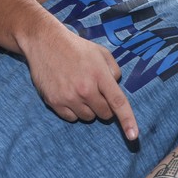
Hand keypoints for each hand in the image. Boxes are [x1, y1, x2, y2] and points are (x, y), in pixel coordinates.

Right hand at [24, 27, 138, 139]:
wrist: (45, 42)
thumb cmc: (76, 47)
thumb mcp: (101, 53)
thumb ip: (114, 71)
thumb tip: (116, 87)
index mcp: (99, 75)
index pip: (118, 102)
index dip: (127, 120)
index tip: (133, 136)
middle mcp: (84, 89)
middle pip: (104, 114)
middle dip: (104, 107)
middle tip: (95, 92)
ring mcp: (68, 97)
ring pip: (88, 117)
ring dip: (88, 109)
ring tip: (79, 90)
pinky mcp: (54, 102)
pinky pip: (71, 118)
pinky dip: (73, 111)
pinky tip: (68, 94)